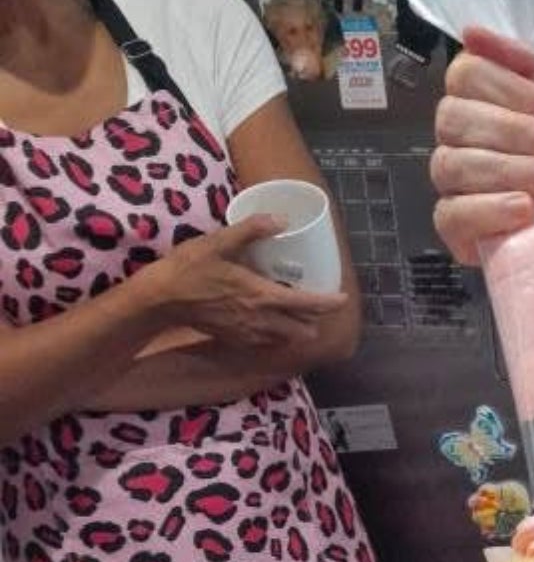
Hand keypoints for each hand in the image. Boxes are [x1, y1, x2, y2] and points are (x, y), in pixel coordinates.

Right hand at [135, 216, 346, 347]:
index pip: (309, 304)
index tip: (343, 298)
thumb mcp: (219, 242)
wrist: (162, 299)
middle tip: (317, 302)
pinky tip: (272, 320)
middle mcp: (262, 320)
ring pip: (288, 338)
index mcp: (262, 296)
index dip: (330, 303)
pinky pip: (269, 342)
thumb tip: (281, 219)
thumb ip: (252, 229)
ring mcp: (250, 334)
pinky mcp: (238, 340)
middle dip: (316, 318)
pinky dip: (278, 334)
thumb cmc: (189, 268)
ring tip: (297, 311)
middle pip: (304, 328)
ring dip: (298, 328)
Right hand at [431, 28, 533, 267]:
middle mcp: (465, 143)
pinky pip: (451, 215)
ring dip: (509, 169)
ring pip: (452, 164)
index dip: (509, 90)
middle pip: (453, 118)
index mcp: (489, 106)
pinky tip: (524, 210)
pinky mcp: (461, 234)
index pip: (466, 76)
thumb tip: (475, 34)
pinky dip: (488, 208)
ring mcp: (459, 189)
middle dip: (514, 132)